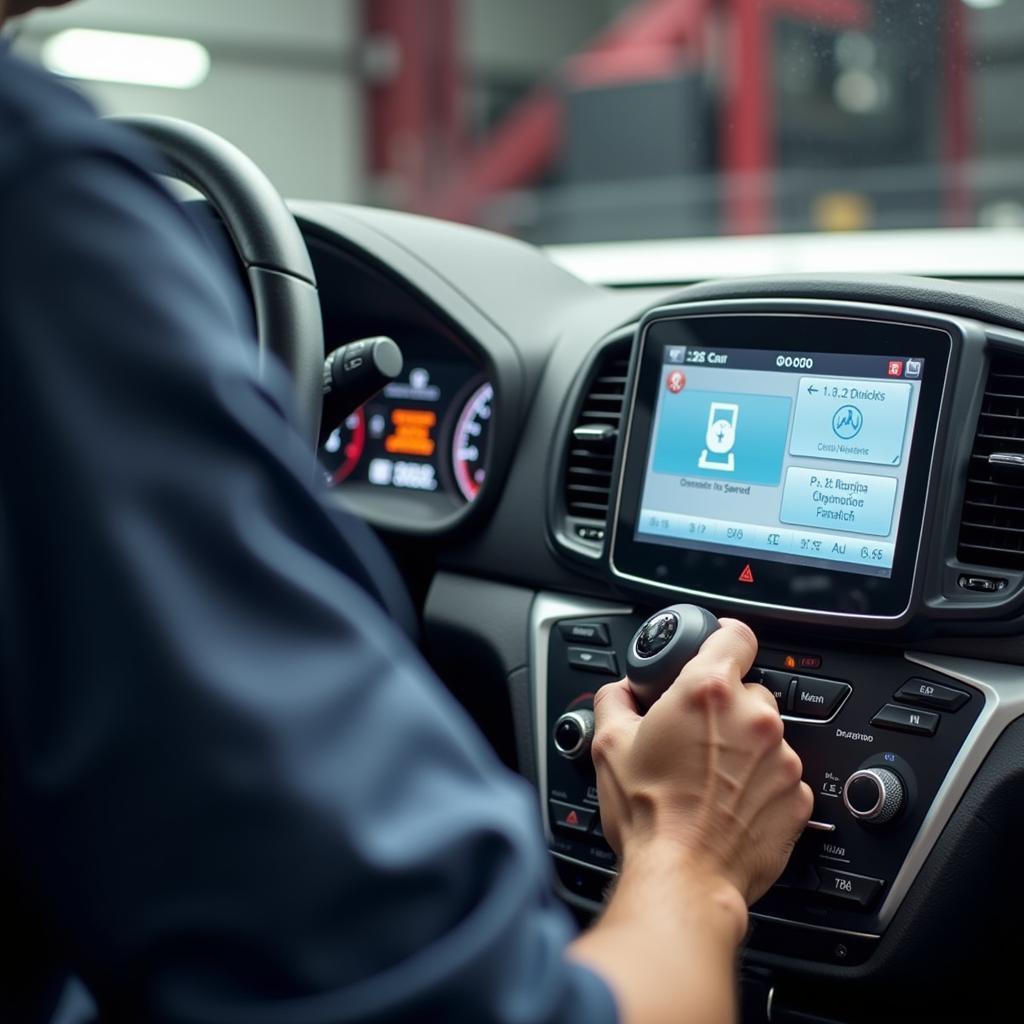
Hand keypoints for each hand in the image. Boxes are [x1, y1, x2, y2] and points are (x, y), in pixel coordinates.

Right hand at [591, 618, 812, 906]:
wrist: (684, 878)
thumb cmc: (649, 815)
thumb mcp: (609, 744)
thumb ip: (616, 699)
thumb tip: (621, 690)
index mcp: (708, 692)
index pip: (737, 634)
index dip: (722, 639)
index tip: (715, 650)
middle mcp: (754, 717)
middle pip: (748, 690)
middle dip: (724, 708)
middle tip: (694, 736)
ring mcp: (782, 758)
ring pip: (765, 735)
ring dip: (743, 748)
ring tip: (709, 779)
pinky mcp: (798, 796)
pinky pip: (780, 775)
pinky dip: (760, 784)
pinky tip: (729, 803)